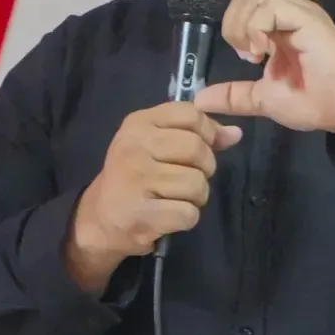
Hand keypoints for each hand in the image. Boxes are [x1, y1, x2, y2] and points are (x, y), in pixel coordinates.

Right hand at [64, 102, 241, 291]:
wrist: (98, 220)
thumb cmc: (133, 178)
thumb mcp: (156, 145)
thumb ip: (197, 135)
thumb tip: (235, 133)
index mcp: (138, 123)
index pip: (191, 114)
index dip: (206, 133)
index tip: (197, 151)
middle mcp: (134, 146)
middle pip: (198, 149)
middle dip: (204, 169)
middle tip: (187, 180)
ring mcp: (136, 179)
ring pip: (197, 183)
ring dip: (196, 197)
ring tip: (176, 199)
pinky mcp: (142, 212)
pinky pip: (189, 213)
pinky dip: (186, 218)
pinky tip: (169, 216)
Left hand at [192, 0, 334, 139]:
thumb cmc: (314, 101)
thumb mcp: (264, 99)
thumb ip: (234, 95)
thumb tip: (200, 98)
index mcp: (280, 23)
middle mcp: (290, 11)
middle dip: (232, 17)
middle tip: (241, 49)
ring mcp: (300, 13)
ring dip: (242, 24)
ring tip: (252, 54)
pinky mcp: (308, 19)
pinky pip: (272, 7)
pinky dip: (256, 26)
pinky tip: (260, 51)